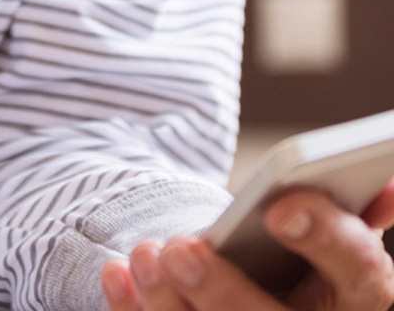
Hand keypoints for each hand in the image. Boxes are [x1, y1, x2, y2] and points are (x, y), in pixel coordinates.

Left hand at [101, 182, 393, 310]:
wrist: (266, 297)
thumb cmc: (300, 263)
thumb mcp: (331, 242)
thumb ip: (345, 212)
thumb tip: (382, 185)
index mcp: (361, 296)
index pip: (361, 272)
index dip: (325, 237)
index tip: (280, 209)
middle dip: (224, 292)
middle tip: (178, 248)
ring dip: (170, 302)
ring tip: (143, 255)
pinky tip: (118, 276)